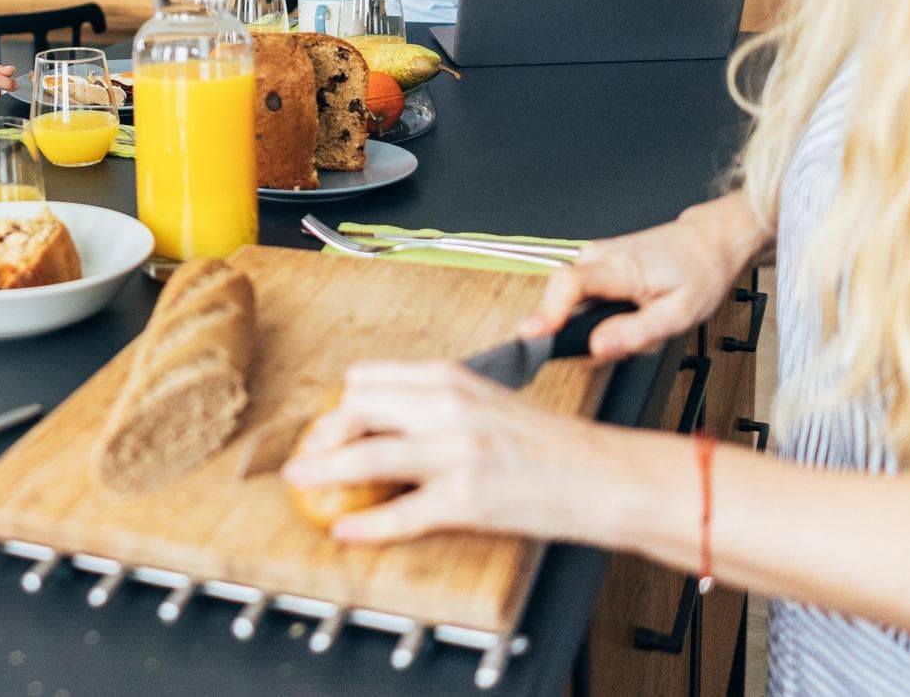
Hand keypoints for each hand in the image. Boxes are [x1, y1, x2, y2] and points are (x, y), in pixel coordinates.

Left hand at [281, 360, 612, 543]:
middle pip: (356, 409)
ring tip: (303, 483)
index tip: (328, 424)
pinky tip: (347, 531)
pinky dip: (367, 526)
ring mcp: (457, 452)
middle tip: (309, 455)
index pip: (368, 379)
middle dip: (322, 434)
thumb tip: (387, 423)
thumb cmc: (551, 445)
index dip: (339, 404)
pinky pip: (401, 513)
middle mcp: (449, 406)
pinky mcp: (468, 497)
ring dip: (324, 472)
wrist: (606, 476)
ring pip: (366, 457)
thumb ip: (437, 406)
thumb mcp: (487, 403)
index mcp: (451, 378)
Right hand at [519, 193, 766, 358]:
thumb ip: (636, 333)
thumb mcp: (679, 315)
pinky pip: (584, 297)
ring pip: (576, 304)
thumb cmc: (697, 274)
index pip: (568, 284)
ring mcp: (593, 258)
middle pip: (565, 300)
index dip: (547, 310)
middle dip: (589, 332)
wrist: (707, 243)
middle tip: (634, 340)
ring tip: (642, 322)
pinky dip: (604, 313)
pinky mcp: (594, 264)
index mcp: (620, 268)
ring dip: (603, 324)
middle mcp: (597, 257)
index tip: (532, 332)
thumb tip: (596, 348)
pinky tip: (633, 312)